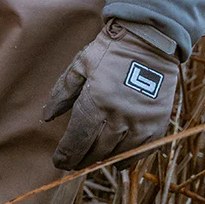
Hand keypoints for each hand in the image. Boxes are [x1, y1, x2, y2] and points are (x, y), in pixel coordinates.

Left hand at [43, 20, 179, 170]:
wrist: (151, 40)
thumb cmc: (111, 50)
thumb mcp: (80, 66)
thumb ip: (62, 93)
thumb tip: (46, 117)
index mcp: (96, 102)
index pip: (77, 140)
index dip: (66, 155)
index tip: (59, 161)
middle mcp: (118, 117)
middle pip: (95, 151)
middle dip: (81, 160)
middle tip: (73, 163)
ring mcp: (140, 123)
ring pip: (117, 154)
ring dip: (102, 160)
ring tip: (92, 159)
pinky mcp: (157, 124)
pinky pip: (140, 152)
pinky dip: (126, 157)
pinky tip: (116, 157)